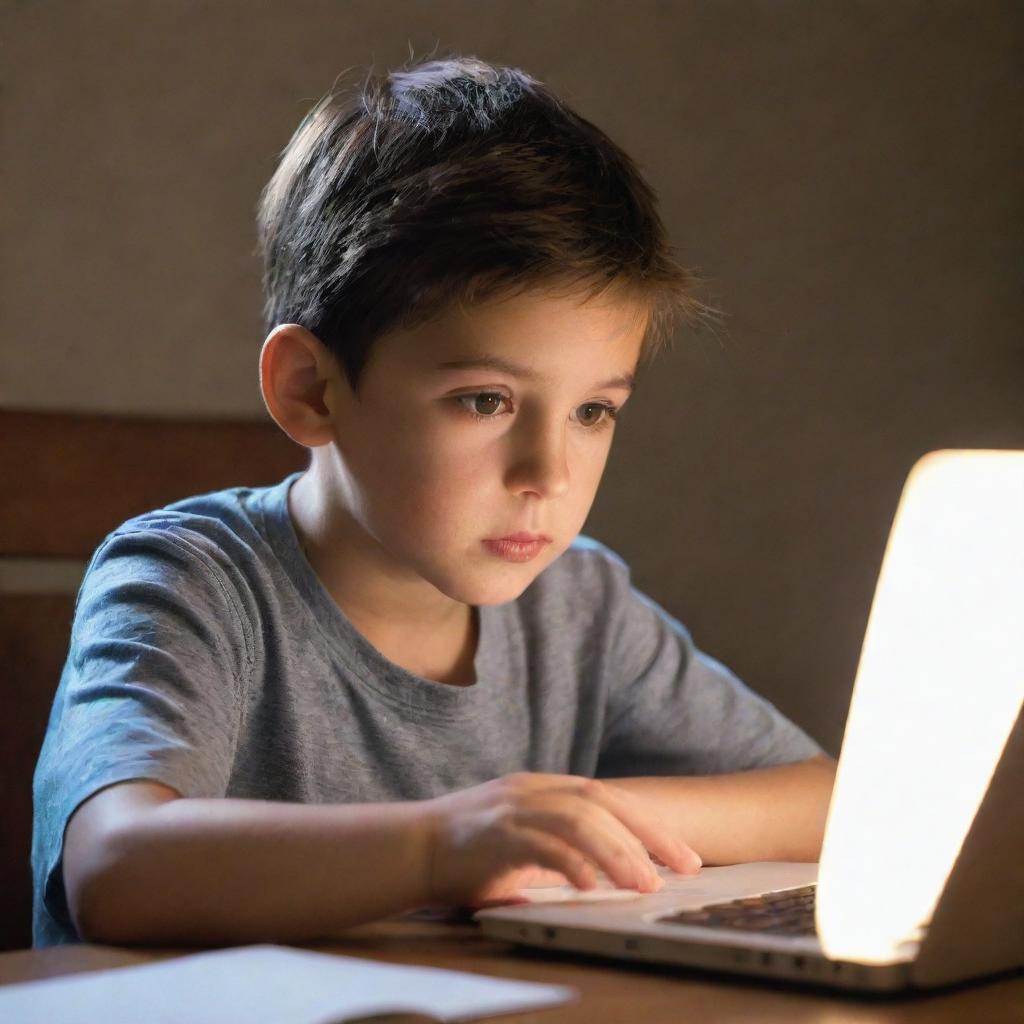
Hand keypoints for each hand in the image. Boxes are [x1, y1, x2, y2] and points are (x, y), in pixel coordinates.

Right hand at [419, 772, 701, 908]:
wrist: (410, 848)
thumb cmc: (469, 853)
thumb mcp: (525, 843)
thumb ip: (562, 848)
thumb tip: (609, 874)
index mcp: (544, 789)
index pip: (609, 798)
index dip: (650, 824)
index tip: (685, 856)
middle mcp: (533, 789)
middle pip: (603, 801)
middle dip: (649, 833)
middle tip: (685, 867)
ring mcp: (512, 807)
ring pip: (578, 818)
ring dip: (617, 851)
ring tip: (645, 883)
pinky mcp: (493, 833)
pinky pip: (539, 843)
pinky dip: (570, 862)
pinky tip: (591, 887)